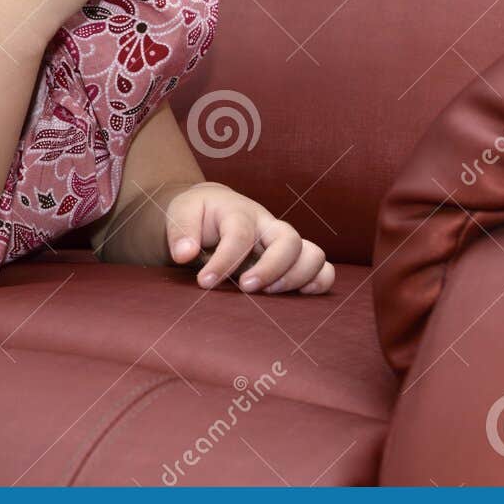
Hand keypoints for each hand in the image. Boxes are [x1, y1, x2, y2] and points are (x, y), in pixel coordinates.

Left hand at [166, 181, 334, 294]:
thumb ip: (180, 232)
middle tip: (245, 288)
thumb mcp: (181, 212)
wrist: (214, 208)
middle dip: (270, 268)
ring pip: (312, 254)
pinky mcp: (294, 257)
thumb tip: (185, 254)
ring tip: (269, 293)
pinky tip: (299, 295)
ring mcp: (285, 241)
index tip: (204, 282)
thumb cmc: (198, 213)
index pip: (239, 235)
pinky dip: (319, 282)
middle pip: (288, 240)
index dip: (224, 262)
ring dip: (297, 277)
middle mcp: (268, 225)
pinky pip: (323, 268)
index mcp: (240, 211)